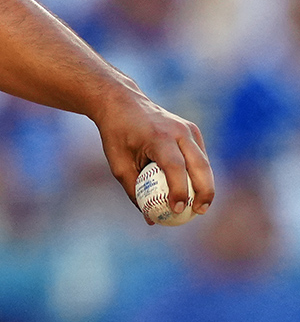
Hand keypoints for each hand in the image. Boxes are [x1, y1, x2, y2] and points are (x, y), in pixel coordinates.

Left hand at [95, 91, 214, 222]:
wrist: (122, 103)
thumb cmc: (117, 135)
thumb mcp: (118, 164)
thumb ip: (134, 190)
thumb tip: (150, 218)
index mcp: (158, 137)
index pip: (175, 167)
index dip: (179, 191)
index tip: (177, 210)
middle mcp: (178, 130)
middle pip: (200, 165)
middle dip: (204, 192)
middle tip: (199, 212)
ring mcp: (188, 128)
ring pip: (204, 162)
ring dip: (205, 184)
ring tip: (200, 207)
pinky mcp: (192, 129)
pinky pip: (199, 155)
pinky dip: (199, 172)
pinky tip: (194, 189)